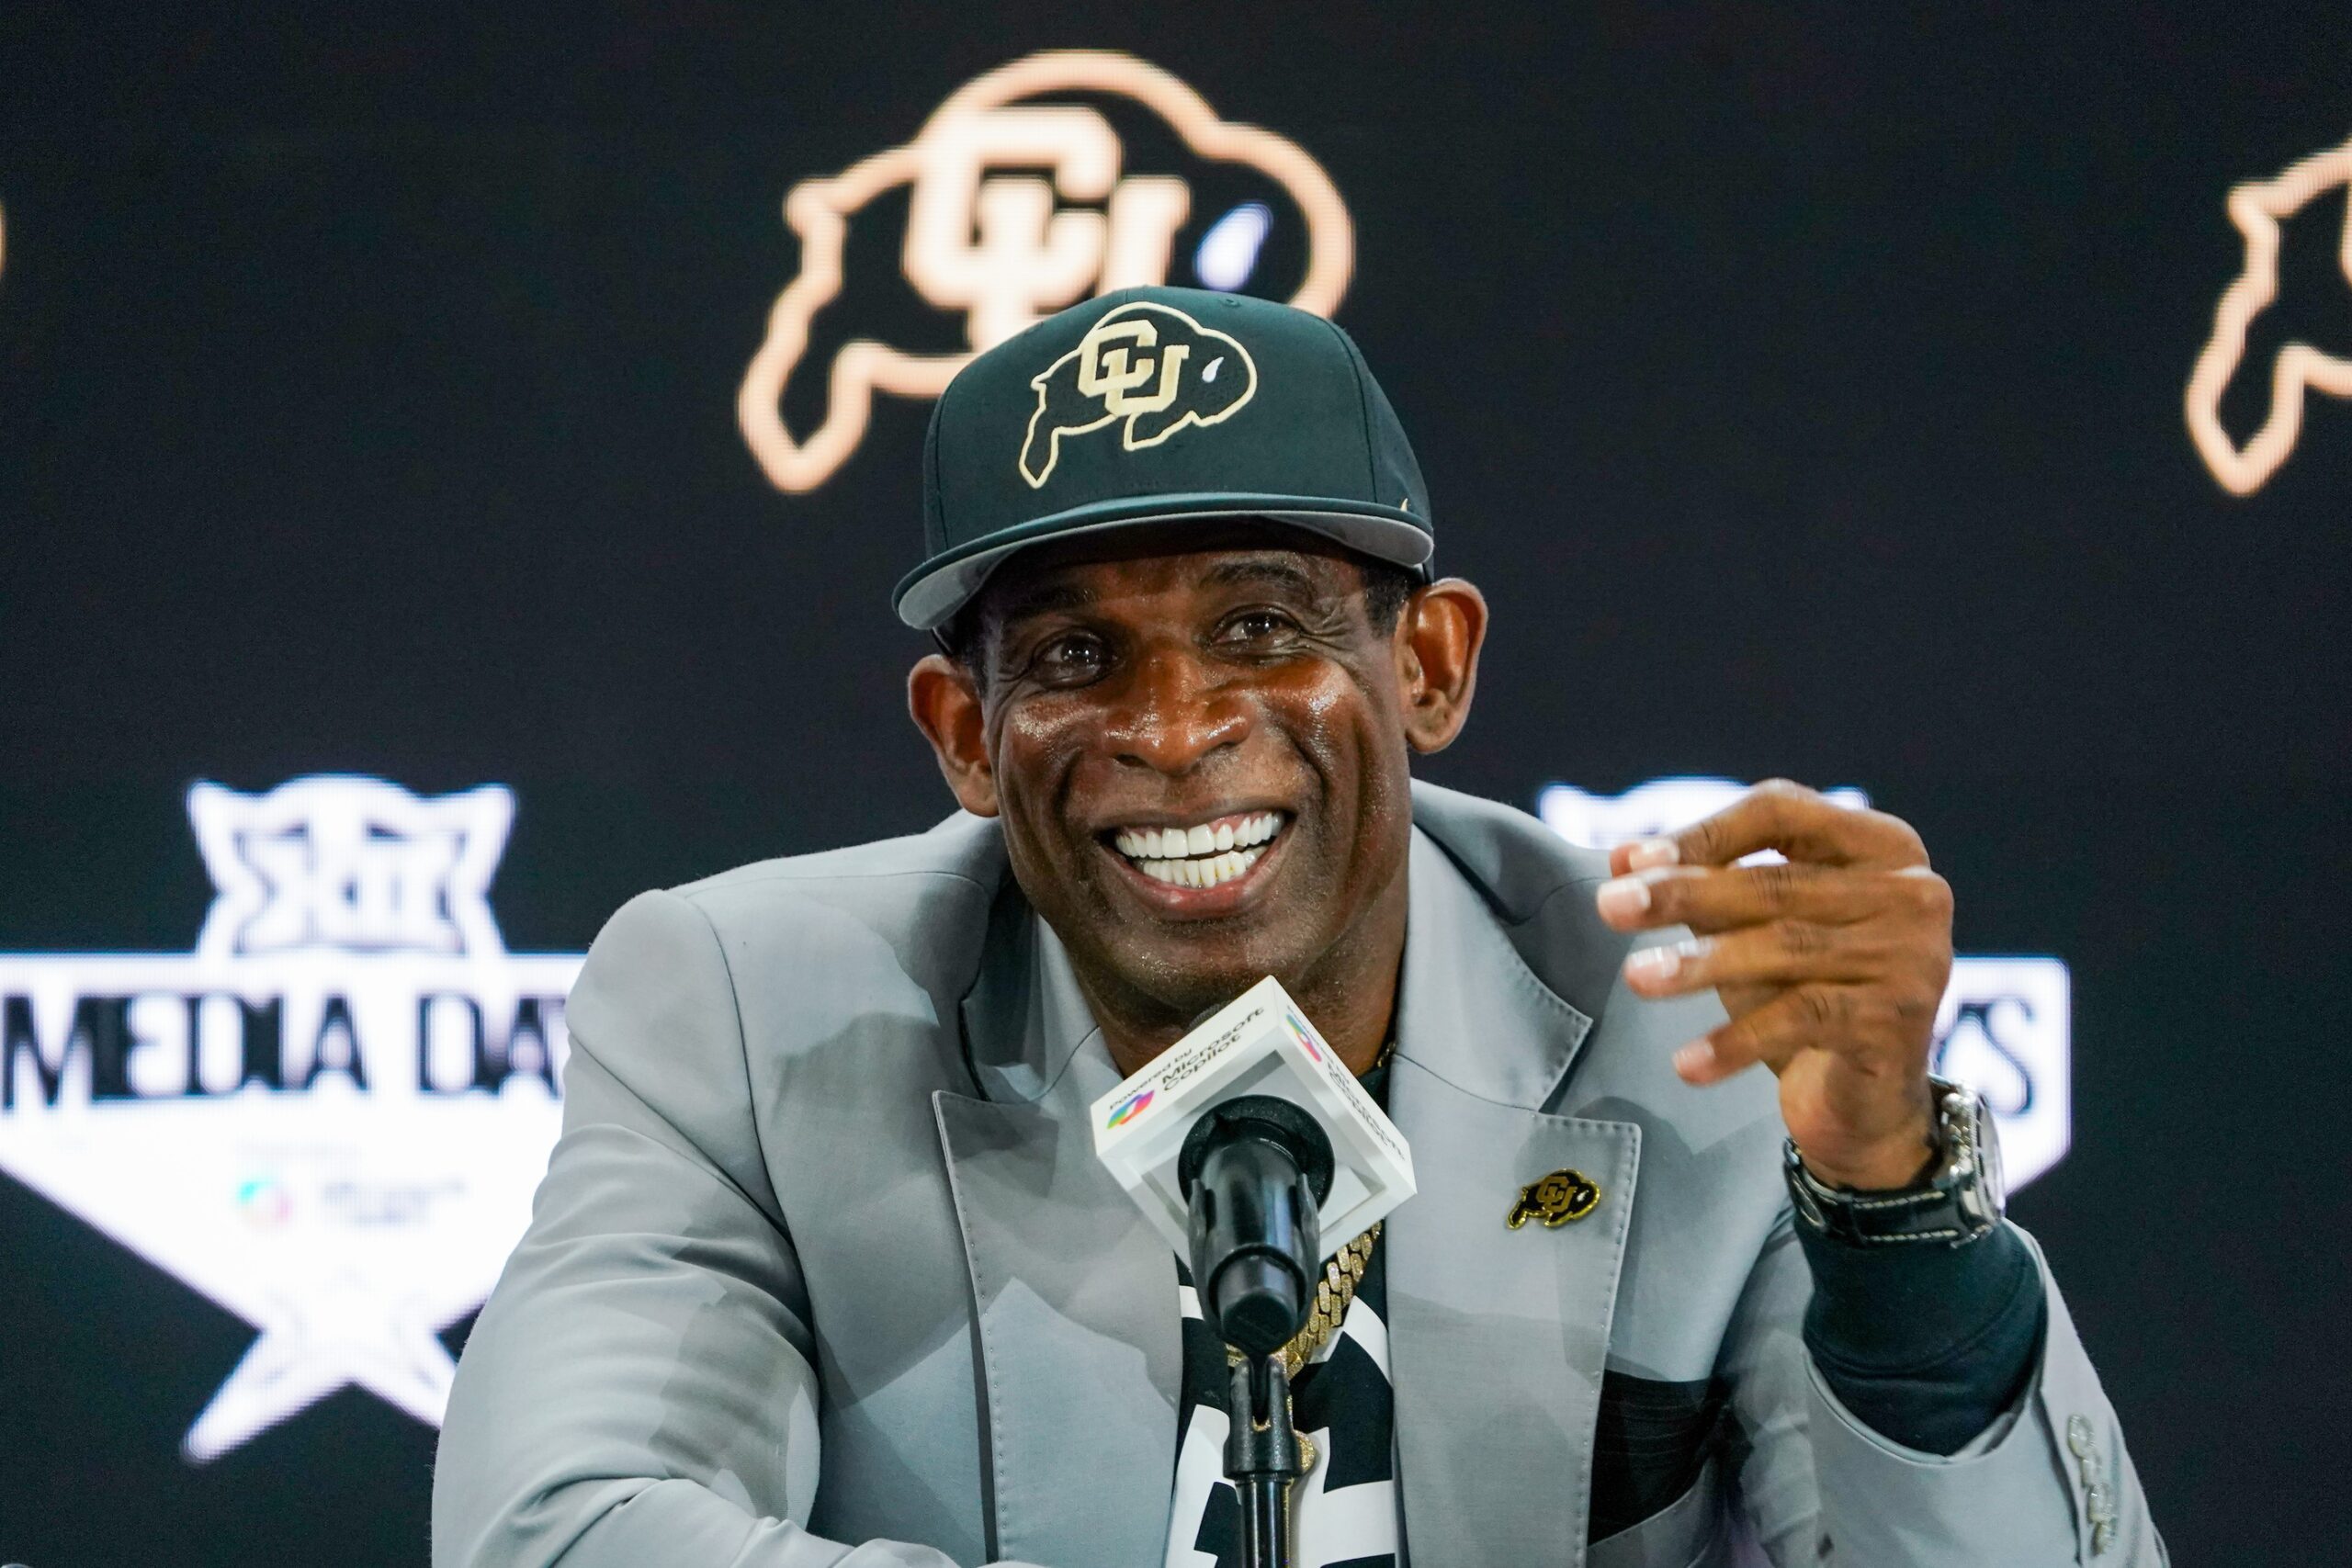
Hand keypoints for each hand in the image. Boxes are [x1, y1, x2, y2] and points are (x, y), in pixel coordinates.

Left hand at [1594, 780, 1952, 1190]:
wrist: (1865, 1103)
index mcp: (1879, 843)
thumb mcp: (1752, 928)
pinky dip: (1736, 1041)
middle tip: (1611, 907)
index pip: (1782, 810)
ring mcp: (1913, 954)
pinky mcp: (1902, 1019)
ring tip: (1637, 978)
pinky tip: (1687, 1063)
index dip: (1704, 831)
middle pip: (1777, 881)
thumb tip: (1622, 858)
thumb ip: (1702, 884)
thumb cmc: (1805, 992)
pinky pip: (1801, 1019)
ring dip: (1700, 963)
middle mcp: (1911, 890)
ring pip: (1786, 947)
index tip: (1632, 861)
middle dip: (1684, 894)